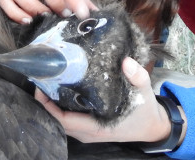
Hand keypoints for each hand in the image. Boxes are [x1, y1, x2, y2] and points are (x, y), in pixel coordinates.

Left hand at [37, 57, 180, 144]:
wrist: (153, 127)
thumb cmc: (146, 111)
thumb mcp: (144, 92)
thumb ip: (137, 76)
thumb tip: (126, 62)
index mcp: (98, 127)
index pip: (65, 120)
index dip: (49, 106)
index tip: (41, 87)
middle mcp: (90, 133)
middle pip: (59, 121)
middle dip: (46, 102)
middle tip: (42, 79)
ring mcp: (89, 132)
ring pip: (63, 121)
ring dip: (53, 105)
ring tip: (48, 82)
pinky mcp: (91, 128)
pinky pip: (70, 120)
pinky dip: (62, 107)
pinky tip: (61, 90)